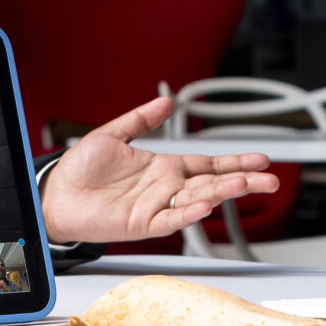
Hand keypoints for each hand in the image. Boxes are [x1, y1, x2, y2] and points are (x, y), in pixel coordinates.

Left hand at [41, 95, 279, 244]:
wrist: (54, 194)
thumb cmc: (80, 170)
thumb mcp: (112, 134)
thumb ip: (140, 119)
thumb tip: (165, 102)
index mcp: (163, 167)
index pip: (208, 164)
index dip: (234, 161)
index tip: (261, 159)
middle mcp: (165, 188)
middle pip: (212, 183)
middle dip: (242, 180)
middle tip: (271, 180)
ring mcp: (156, 206)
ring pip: (197, 199)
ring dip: (221, 193)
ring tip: (245, 185)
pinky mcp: (141, 223)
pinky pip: (170, 218)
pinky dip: (188, 213)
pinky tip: (205, 206)